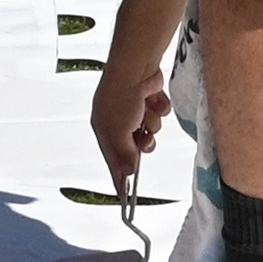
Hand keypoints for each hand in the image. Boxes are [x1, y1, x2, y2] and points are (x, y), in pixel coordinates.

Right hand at [90, 55, 170, 181]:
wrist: (137, 66)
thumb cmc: (120, 95)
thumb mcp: (119, 132)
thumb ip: (125, 155)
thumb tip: (128, 172)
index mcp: (103, 128)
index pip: (112, 160)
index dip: (118, 177)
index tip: (124, 195)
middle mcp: (117, 120)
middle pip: (134, 147)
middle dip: (142, 143)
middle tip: (142, 138)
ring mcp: (134, 109)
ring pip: (150, 130)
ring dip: (152, 123)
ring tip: (146, 111)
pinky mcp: (149, 99)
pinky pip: (159, 114)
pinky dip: (159, 108)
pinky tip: (153, 98)